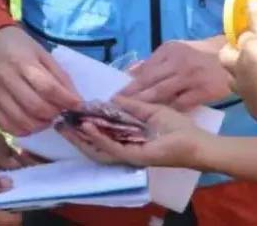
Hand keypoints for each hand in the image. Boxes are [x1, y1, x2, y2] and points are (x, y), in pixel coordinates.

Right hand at [0, 26, 81, 134]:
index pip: (48, 88)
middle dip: (54, 114)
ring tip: (48, 118)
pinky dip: (23, 130)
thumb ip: (60, 77)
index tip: (78, 106)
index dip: (66, 100)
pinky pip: (6, 126)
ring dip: (40, 125)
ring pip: (21, 120)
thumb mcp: (43, 54)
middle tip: (61, 112)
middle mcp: (6, 78)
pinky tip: (32, 123)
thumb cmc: (19, 48)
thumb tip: (76, 101)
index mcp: (22, 61)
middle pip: (35, 107)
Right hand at [61, 96, 211, 168]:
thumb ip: (130, 105)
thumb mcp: (150, 110)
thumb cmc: (177, 127)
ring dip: (82, 138)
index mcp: (128, 140)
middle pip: (93, 145)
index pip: (100, 136)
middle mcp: (124, 151)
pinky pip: (112, 148)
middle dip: (75, 135)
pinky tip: (88, 127)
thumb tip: (110, 98)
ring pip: (98, 150)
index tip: (71, 114)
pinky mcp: (135, 157)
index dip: (84, 126)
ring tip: (68, 125)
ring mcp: (128, 156)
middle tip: (60, 122)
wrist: (196, 142)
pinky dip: (98, 137)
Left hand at [119, 37, 230, 109]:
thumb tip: (131, 71)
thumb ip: (154, 62)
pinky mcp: (204, 89)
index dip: (129, 85)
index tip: (114, 97)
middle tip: (116, 111)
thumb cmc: (201, 54)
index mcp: (169, 50)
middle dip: (131, 97)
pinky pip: (182, 104)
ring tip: (130, 118)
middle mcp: (178, 61)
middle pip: (150, 81)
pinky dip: (169, 112)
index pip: (144, 70)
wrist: (232, 55)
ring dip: (145, 105)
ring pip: (162, 93)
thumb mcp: (177, 50)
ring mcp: (191, 76)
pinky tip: (158, 122)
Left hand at [219, 16, 256, 126]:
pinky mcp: (248, 108)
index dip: (251, 36)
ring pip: (231, 79)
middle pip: (225, 56)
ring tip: (252, 74)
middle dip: (231, 53)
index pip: (244, 37)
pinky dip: (251, 94)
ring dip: (238, 75)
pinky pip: (244, 97)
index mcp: (248, 50)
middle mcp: (239, 68)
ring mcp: (242, 89)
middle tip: (244, 53)